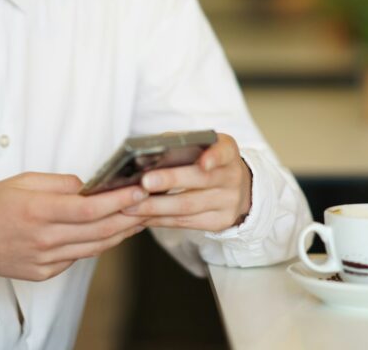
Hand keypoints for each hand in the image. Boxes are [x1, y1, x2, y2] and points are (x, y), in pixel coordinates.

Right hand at [0, 172, 148, 294]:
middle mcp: (44, 238)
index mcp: (37, 211)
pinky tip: (112, 231)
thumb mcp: (19, 182)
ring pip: (95, 247)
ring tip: (140, 215)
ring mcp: (46, 260)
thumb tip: (88, 185)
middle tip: (151, 201)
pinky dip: (100, 243)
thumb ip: (57, 183)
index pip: (89, 209)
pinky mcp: (46, 272)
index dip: (119, 201)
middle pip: (100, 230)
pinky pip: (80, 256)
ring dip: (122, 231)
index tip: (139, 189)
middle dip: (130, 215)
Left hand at [122, 132, 250, 232]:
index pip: (224, 152)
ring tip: (131, 205)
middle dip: (170, 181)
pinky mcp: (219, 222)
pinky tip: (142, 216)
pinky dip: (160, 219)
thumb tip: (146, 151)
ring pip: (188, 206)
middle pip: (200, 180)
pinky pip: (185, 222)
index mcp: (228, 152)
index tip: (203, 162)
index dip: (214, 157)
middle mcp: (232, 177)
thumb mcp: (203, 148)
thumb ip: (180, 146)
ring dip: (156, 206)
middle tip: (145, 182)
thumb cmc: (207, 162)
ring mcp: (228, 202)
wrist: (236, 189)